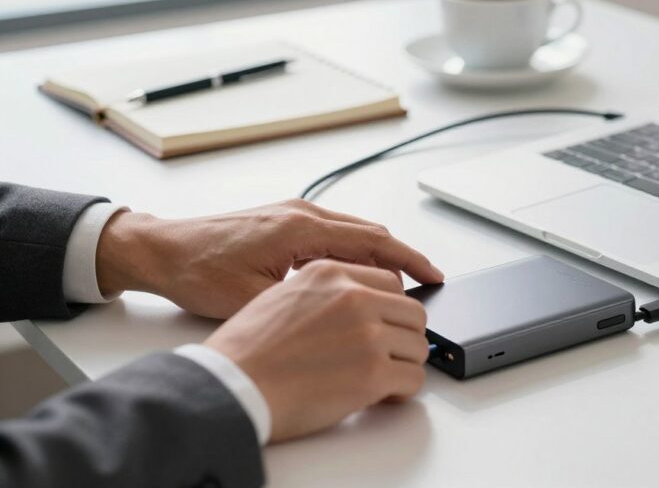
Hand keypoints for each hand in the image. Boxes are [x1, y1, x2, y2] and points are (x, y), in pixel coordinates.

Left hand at [95, 199, 443, 317]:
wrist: (160, 248)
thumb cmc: (197, 270)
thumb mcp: (252, 298)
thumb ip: (304, 304)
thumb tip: (345, 319)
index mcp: (300, 228)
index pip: (373, 242)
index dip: (409, 261)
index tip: (434, 276)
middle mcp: (302, 213)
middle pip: (370, 234)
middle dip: (402, 260)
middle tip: (426, 286)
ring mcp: (294, 214)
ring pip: (354, 233)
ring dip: (379, 257)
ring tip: (398, 287)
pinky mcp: (284, 221)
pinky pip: (334, 234)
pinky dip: (356, 253)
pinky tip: (358, 276)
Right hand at [203, 259, 428, 441]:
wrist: (229, 385)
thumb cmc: (245, 351)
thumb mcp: (281, 295)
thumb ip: (325, 295)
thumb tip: (358, 309)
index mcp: (331, 274)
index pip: (390, 283)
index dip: (392, 310)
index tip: (390, 326)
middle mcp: (354, 297)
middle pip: (413, 313)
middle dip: (404, 337)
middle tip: (387, 356)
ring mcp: (367, 333)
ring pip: (419, 345)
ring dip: (404, 364)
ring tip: (381, 377)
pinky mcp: (373, 371)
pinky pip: (414, 378)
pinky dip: (403, 390)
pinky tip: (382, 395)